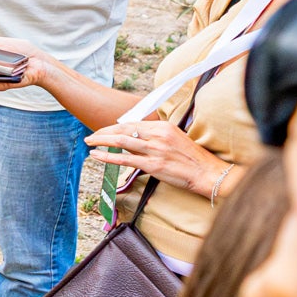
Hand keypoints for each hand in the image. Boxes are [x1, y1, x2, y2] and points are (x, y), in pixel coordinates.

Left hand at [84, 117, 226, 195]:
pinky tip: (96, 155)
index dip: (114, 127)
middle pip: (123, 130)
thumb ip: (153, 137)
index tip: (104, 131)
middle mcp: (158, 135)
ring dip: (102, 141)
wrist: (207, 172)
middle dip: (104, 132)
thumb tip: (132, 140)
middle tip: (91, 136)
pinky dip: (107, 157)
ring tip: (90, 142)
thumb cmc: (191, 158)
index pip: (132, 124)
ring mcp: (155, 150)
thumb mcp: (173, 139)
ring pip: (121, 142)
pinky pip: (125, 160)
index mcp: (162, 126)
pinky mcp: (154, 165)